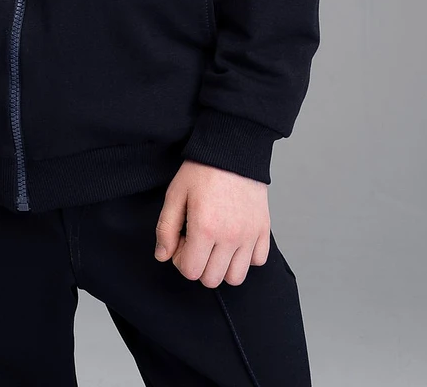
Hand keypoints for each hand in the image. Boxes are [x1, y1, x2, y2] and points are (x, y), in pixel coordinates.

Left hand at [154, 159, 270, 286]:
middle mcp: (230, 237)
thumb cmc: (202, 169)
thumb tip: (162, 256)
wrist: (232, 147)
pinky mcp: (263, 229)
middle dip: (199, 265)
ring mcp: (250, 234)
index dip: (180, 259)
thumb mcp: (175, 194)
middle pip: (212, 279)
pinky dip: (246, 257)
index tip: (180, 240)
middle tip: (196, 241)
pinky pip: (258, 260)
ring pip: (236, 277)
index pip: (190, 271)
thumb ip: (165, 228)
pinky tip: (234, 240)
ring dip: (222, 267)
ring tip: (215, 244)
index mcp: (205, 228)